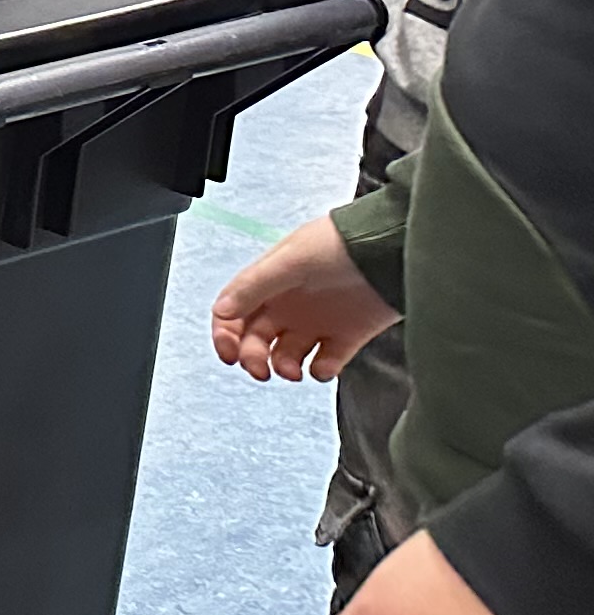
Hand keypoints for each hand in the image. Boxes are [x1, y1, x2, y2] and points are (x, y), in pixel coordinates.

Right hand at [209, 215, 398, 381]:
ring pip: (287, 356)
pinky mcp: (346, 337)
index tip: (229, 355)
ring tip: (295, 370)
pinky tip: (325, 365)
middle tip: (261, 370)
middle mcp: (288, 305)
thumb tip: (222, 311)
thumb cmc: (340, 244)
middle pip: (255, 340)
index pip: (233, 315)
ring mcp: (316, 322)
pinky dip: (321, 370)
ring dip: (284, 367)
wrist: (393, 249)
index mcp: (268, 285)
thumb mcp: (290, 260)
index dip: (225, 336)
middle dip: (252, 358)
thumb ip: (254, 286)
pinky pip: (325, 364)